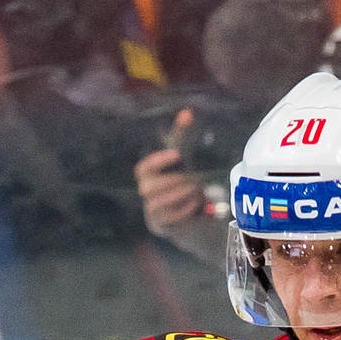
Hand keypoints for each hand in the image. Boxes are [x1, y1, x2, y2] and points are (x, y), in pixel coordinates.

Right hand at [133, 109, 205, 235]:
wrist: (193, 218)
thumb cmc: (184, 184)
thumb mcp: (184, 161)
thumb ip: (182, 137)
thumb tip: (187, 112)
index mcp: (148, 176)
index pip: (142, 168)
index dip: (158, 161)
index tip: (177, 154)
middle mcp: (146, 194)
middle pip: (148, 187)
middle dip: (173, 182)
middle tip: (195, 179)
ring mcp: (152, 212)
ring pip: (157, 203)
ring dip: (180, 195)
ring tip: (197, 191)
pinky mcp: (161, 227)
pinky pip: (168, 219)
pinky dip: (184, 210)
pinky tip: (197, 204)